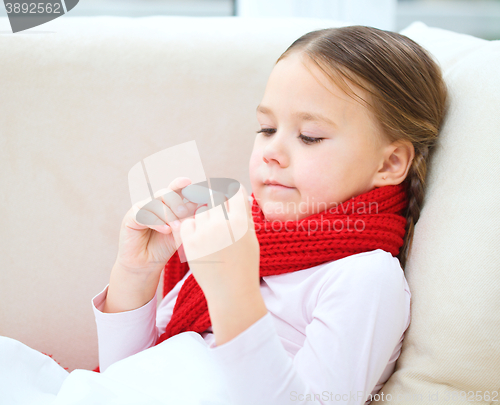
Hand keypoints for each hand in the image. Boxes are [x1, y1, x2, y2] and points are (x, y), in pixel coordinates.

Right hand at [115, 176, 198, 273]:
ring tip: (175, 228)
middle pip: (166, 193)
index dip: (181, 183)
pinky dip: (156, 221)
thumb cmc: (165, 247)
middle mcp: (153, 203)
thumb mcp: (181, 233)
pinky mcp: (130, 217)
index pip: (174, 189)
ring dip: (168, 214)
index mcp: (167, 204)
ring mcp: (141, 208)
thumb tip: (201, 205)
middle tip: (183, 212)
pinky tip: (165, 230)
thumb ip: (188, 219)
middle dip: (176, 201)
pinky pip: (144, 213)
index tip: (189, 182)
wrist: (146, 265)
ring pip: (155, 203)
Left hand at [174, 183, 259, 300]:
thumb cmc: (245, 263)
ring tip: (211, 233)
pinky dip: (192, 228)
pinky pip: (187, 223)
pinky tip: (200, 239)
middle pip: (215, 198)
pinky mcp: (190, 242)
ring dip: (204, 217)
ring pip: (200, 211)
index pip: (233, 191)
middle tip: (217, 215)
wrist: (231, 291)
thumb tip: (236, 189)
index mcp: (241, 220)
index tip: (228, 197)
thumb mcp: (250, 236)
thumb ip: (243, 213)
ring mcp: (205, 232)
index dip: (231, 192)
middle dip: (216, 203)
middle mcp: (223, 223)